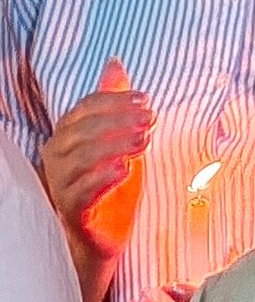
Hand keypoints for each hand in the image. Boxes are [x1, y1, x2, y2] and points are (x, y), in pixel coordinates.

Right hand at [41, 60, 151, 260]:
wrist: (106, 238)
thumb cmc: (112, 187)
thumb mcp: (120, 141)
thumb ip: (116, 106)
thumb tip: (115, 63)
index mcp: (66, 136)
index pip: (85, 109)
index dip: (115, 101)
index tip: (146, 100)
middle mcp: (56, 157)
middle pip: (83, 130)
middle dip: (118, 120)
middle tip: (150, 119)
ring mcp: (61, 184)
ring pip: (82, 158)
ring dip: (115, 146)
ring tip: (144, 141)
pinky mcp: (72, 211)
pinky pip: (83, 191)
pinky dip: (104, 178)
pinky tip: (126, 170)